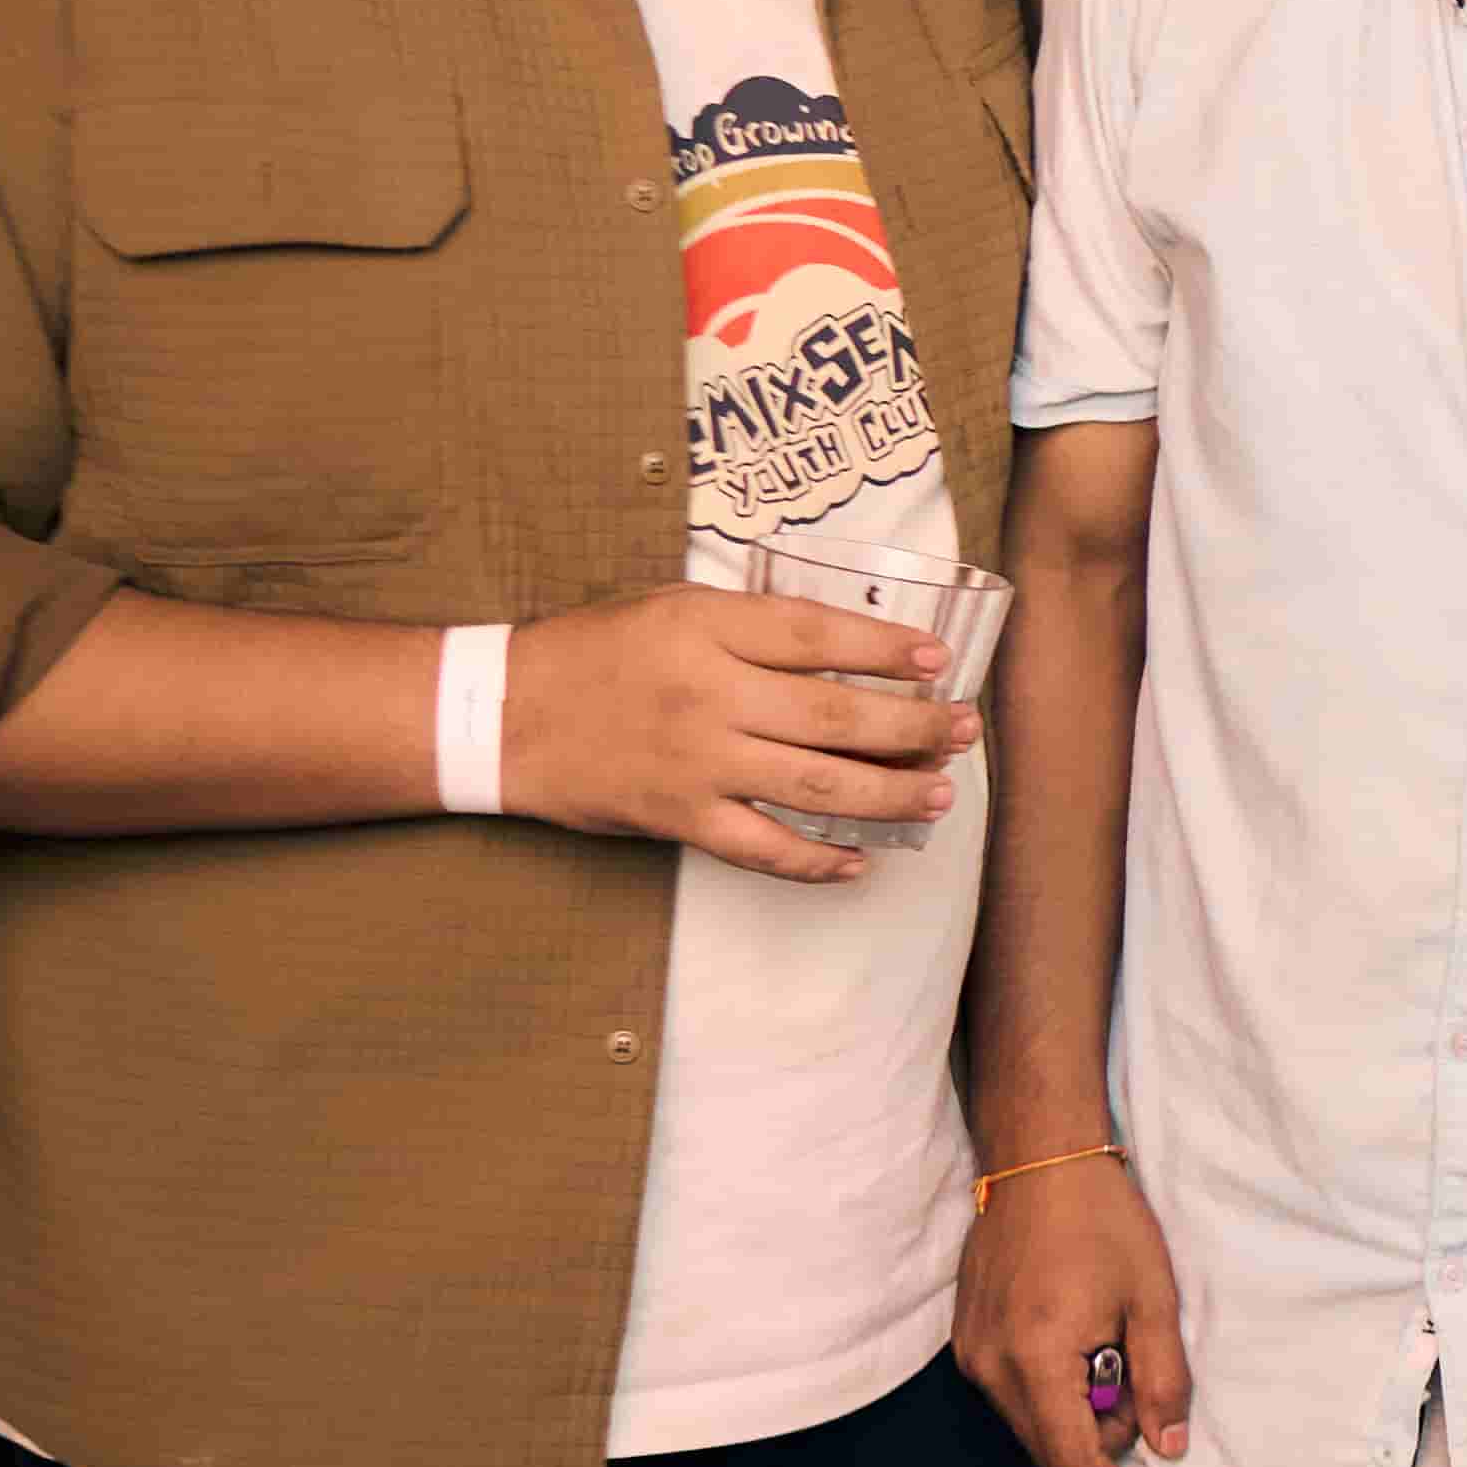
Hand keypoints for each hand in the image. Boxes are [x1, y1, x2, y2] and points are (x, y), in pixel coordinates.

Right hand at [501, 584, 973, 880]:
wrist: (504, 714)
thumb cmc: (598, 651)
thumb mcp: (674, 606)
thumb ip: (754, 622)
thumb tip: (851, 642)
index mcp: (707, 628)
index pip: (818, 634)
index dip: (887, 647)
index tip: (938, 658)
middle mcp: (709, 695)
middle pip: (836, 715)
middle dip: (914, 726)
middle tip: (962, 729)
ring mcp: (696, 763)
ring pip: (815, 786)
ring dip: (889, 794)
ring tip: (936, 793)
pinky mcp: (678, 817)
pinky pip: (760, 848)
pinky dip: (815, 861)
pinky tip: (858, 860)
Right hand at [952, 1146, 1197, 1466]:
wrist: (1040, 1160)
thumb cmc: (1104, 1222)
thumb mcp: (1153, 1299)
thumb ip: (1161, 1379)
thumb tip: (1168, 1447)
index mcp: (1036, 1359)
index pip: (1071, 1459)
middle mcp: (990, 1367)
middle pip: (1046, 1449)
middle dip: (1100, 1446)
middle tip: (1140, 1396)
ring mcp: (970, 1353)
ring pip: (1028, 1423)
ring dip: (1076, 1417)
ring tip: (1112, 1357)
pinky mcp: (965, 1339)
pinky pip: (1010, 1394)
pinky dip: (1050, 1392)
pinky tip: (1081, 1346)